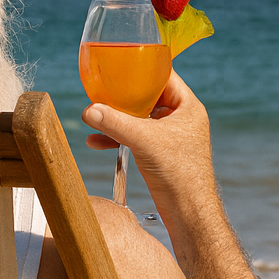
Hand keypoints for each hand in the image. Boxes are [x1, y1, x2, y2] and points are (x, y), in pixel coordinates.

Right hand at [81, 72, 218, 222]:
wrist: (189, 212)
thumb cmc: (180, 174)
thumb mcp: (145, 141)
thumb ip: (116, 123)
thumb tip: (89, 111)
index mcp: (188, 107)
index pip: (165, 76)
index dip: (143, 69)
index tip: (120, 65)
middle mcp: (181, 119)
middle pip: (149, 97)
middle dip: (124, 96)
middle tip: (103, 91)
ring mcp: (171, 137)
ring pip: (140, 119)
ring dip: (118, 119)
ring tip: (95, 117)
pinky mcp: (161, 155)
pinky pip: (137, 139)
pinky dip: (119, 138)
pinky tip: (97, 142)